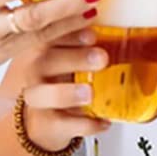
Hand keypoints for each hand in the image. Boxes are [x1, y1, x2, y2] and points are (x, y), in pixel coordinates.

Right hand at [18, 32, 111, 151]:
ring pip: (45, 95)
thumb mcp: (64, 58)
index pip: (50, 35)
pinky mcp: (46, 124)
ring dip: (68, 93)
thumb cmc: (56, 82)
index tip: (92, 33)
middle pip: (45, 61)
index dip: (70, 33)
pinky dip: (85, 124)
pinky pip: (63, 125)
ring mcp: (38, 99)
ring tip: (90, 93)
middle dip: (74, 58)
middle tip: (101, 58)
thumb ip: (84, 44)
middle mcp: (34, 71)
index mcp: (41, 48)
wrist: (35, 121)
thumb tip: (122, 30)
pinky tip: (104, 122)